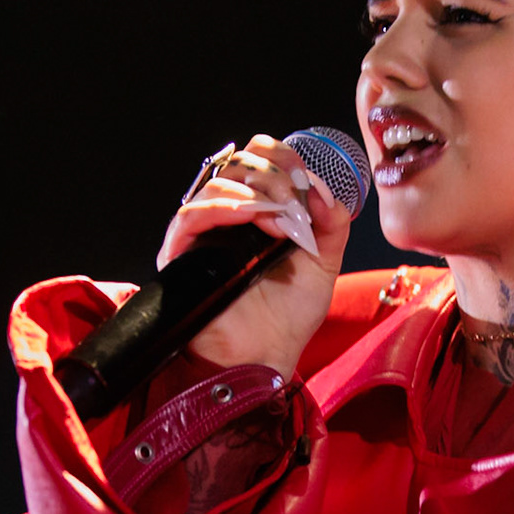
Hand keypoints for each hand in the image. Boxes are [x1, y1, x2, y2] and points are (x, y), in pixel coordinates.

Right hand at [157, 134, 352, 376]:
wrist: (266, 356)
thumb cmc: (289, 316)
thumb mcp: (325, 261)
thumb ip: (331, 221)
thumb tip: (319, 186)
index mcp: (260, 210)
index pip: (260, 158)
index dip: (283, 158)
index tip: (304, 181)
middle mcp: (228, 215)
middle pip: (239, 163)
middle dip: (272, 175)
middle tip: (294, 201)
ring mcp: (203, 233)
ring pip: (218, 184)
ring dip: (256, 192)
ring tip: (280, 219)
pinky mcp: (181, 254)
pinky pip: (191, 214)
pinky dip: (224, 208)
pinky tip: (251, 216)